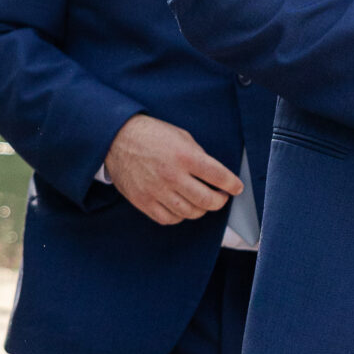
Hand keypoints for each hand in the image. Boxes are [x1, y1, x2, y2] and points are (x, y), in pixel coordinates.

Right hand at [102, 113, 242, 224]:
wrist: (116, 138)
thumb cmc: (151, 135)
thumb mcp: (181, 136)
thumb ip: (199, 156)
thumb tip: (214, 175)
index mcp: (185, 156)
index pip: (219, 176)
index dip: (233, 185)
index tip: (236, 188)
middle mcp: (172, 175)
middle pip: (207, 201)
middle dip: (220, 201)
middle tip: (220, 197)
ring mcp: (156, 190)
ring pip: (190, 212)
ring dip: (200, 209)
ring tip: (200, 201)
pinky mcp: (143, 201)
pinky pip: (169, 219)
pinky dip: (179, 215)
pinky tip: (180, 206)